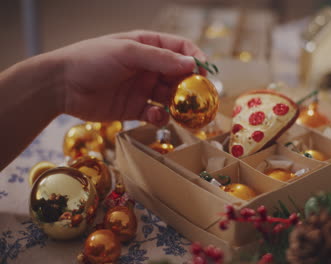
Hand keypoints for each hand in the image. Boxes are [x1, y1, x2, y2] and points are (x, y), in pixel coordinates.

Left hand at [56, 30, 205, 125]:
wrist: (61, 86)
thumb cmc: (91, 60)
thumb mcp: (127, 52)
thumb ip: (159, 59)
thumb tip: (191, 64)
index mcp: (147, 46)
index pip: (180, 49)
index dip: (195, 59)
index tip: (205, 72)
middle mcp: (148, 67)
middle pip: (179, 75)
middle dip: (190, 86)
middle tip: (199, 97)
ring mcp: (142, 88)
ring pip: (170, 97)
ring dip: (178, 104)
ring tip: (183, 111)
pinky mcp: (135, 108)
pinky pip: (155, 114)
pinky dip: (161, 117)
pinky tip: (157, 117)